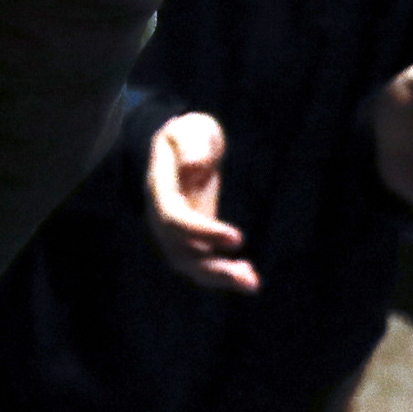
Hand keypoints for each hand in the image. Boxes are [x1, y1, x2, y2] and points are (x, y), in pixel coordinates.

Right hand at [145, 111, 255, 293]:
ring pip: (191, 266)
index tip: (239, 237)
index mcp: (159, 191)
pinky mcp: (191, 241)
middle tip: (248, 277)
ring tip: (252, 283)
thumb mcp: (191, 128)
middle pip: (180, 253)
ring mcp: (174, 233)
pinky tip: (249, 276)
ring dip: (221, 278)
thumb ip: (193, 143)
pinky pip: (202, 265)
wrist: (180, 150)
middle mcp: (162, 218)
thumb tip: (195, 165)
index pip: (175, 219)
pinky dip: (223, 274)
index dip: (203, 232)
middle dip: (213, 268)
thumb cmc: (187, 136)